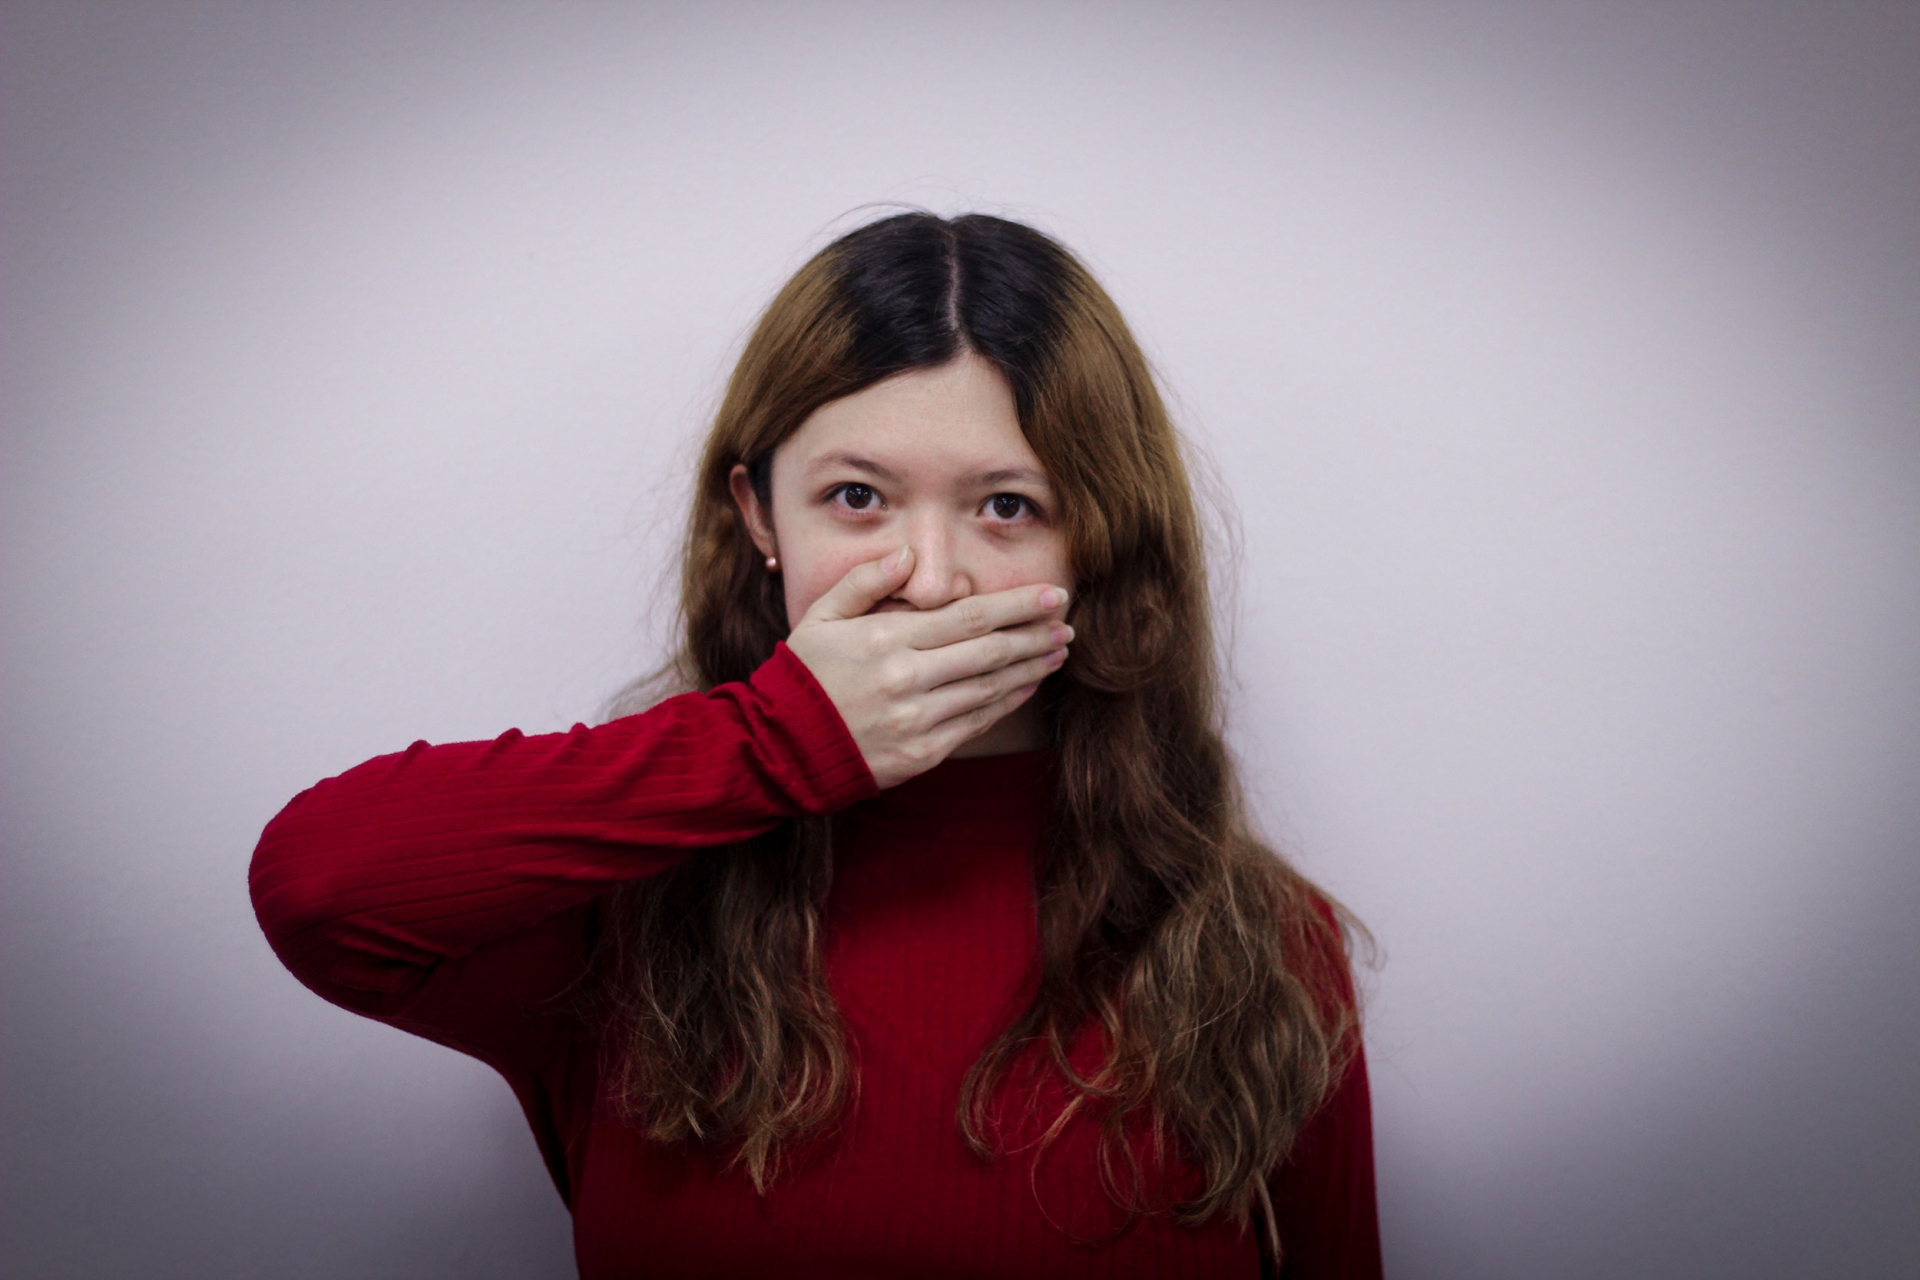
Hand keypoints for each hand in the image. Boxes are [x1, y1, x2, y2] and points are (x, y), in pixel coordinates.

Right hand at [783, 546, 1071, 789]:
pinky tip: (1027, 684)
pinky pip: (976, 722)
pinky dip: (1007, 701)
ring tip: (1058, 650)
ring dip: (1030, 667)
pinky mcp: (923, 753)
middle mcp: (908, 680)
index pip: (967, 617)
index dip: (1016, 605)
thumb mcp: (820, 617)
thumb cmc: (804, 676)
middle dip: (1034, 634)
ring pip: (990, 688)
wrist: (782, 748)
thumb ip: (864, 582)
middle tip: (1067, 622)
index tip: (1052, 593)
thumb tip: (908, 555)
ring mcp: (918, 720)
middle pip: (989, 652)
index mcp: (887, 641)